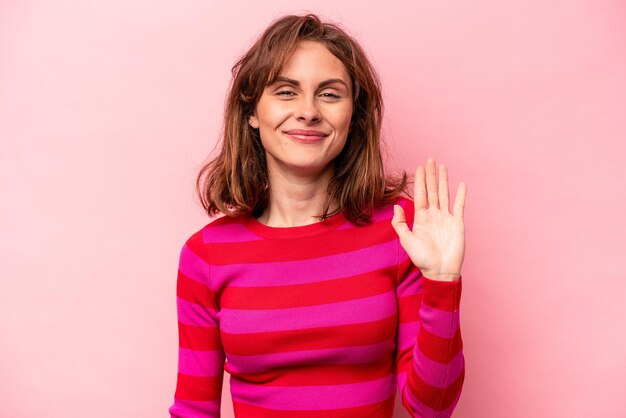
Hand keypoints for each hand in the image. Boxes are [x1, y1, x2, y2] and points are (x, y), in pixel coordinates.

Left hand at [391, 158, 466, 281]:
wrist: (440, 271)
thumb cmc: (422, 259)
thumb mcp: (406, 240)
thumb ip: (400, 223)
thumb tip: (397, 206)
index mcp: (421, 218)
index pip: (420, 194)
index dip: (420, 181)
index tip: (419, 167)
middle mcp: (434, 215)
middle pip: (432, 190)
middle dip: (431, 175)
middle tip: (430, 159)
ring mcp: (446, 218)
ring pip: (444, 194)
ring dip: (443, 180)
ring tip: (442, 166)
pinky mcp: (457, 223)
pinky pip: (459, 206)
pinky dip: (460, 195)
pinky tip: (461, 184)